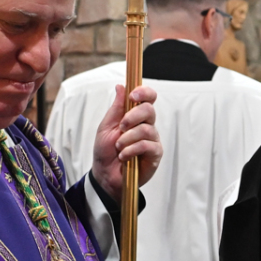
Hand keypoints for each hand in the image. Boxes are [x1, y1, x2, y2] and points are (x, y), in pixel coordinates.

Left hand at [93, 85, 160, 200]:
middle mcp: (147, 125)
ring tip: (119, 147)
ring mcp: (152, 139)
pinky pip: (147, 146)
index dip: (144, 92)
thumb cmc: (106, 151)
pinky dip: (131, 150)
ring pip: (146, 129)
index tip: (133, 95)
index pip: (148, 98)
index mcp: (135, 116)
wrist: (105, 175)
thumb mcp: (106, 127)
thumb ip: (116, 108)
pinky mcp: (155, 154)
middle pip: (149, 110)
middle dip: (132, 116)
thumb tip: (121, 86)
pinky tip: (124, 156)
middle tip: (121, 127)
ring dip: (127, 138)